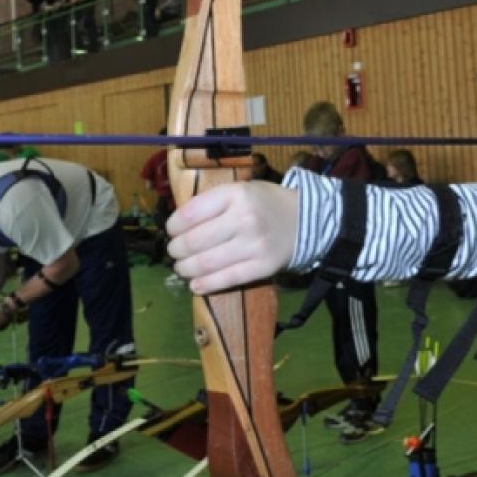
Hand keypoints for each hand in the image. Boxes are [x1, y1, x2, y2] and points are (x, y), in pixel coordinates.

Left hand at [167, 182, 297, 294]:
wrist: (305, 220)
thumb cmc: (264, 203)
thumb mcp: (239, 190)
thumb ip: (211, 203)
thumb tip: (177, 225)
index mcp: (235, 195)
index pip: (189, 214)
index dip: (173, 227)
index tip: (172, 232)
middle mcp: (244, 219)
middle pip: (194, 241)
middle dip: (176, 250)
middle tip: (175, 252)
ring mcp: (254, 245)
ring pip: (206, 263)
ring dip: (186, 269)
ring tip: (182, 268)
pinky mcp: (262, 267)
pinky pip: (227, 279)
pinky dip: (205, 285)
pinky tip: (195, 285)